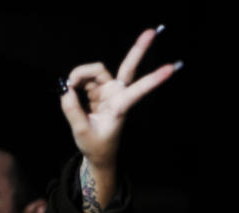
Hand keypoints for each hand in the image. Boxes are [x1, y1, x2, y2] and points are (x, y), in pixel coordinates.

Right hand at [60, 27, 179, 171]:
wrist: (97, 154)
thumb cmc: (95, 146)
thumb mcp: (81, 132)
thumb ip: (72, 109)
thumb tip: (66, 89)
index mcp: (120, 107)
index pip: (138, 90)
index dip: (153, 79)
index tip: (172, 68)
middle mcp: (117, 95)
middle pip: (128, 67)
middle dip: (139, 50)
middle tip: (152, 31)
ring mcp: (108, 91)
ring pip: (95, 70)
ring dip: (80, 75)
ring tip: (70, 88)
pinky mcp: (98, 91)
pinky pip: (84, 79)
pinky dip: (75, 82)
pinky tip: (70, 91)